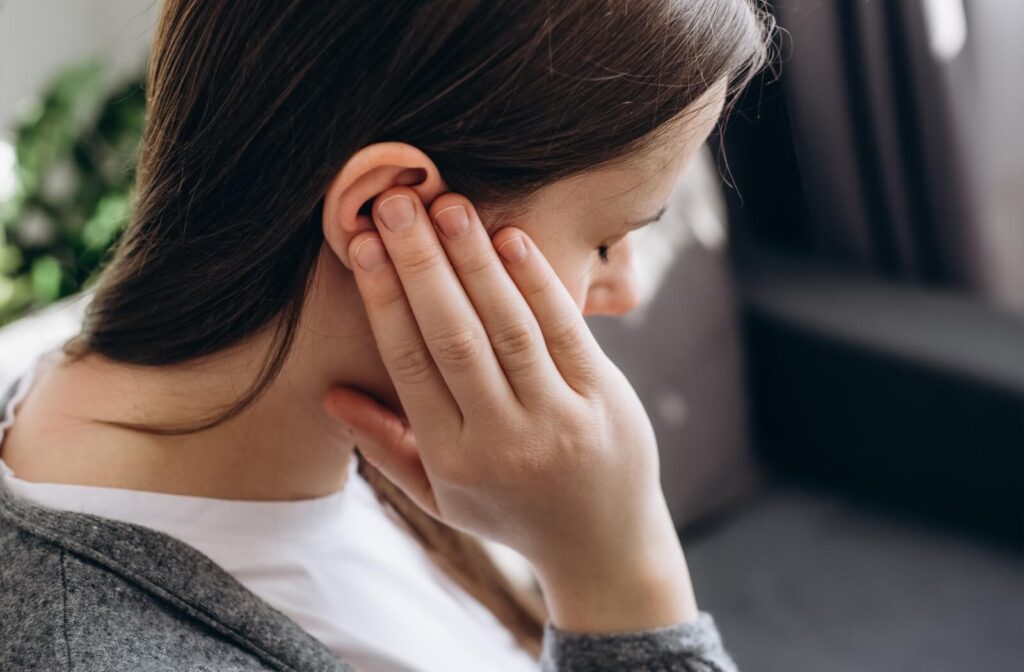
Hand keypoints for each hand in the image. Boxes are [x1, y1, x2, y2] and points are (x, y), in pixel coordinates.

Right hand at [323, 187, 696, 631]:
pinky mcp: (603, 397)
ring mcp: (557, 417)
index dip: (383, 298)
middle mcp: (502, 438)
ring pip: (507, 327)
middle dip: (419, 265)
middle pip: (453, 337)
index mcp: (452, 458)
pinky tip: (509, 237)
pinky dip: (536, 281)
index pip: (409, 363)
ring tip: (446, 205)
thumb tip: (331, 395)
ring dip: (474, 262)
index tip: (360, 243)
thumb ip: (386, 446)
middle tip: (393, 203)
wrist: (603, 544)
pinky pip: (565, 330)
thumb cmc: (511, 511)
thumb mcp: (441, 495)